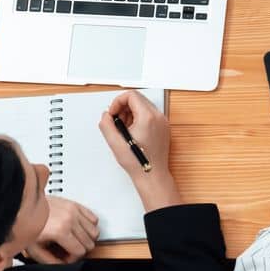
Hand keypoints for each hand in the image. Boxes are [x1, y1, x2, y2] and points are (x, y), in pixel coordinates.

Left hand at [26, 196, 98, 263]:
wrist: (24, 206)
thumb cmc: (27, 224)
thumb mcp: (35, 249)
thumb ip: (49, 261)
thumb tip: (62, 264)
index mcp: (61, 231)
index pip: (80, 251)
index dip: (72, 258)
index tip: (64, 257)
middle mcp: (70, 219)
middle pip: (89, 242)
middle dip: (79, 250)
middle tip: (68, 250)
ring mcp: (74, 210)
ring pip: (95, 231)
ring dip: (87, 238)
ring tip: (75, 240)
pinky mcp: (75, 205)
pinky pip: (94, 218)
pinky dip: (90, 226)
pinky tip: (79, 230)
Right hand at [99, 90, 181, 210]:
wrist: (152, 175)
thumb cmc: (138, 163)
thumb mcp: (115, 142)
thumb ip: (107, 125)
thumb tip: (106, 115)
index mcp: (148, 117)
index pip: (131, 95)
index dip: (117, 102)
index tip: (112, 114)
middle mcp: (158, 117)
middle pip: (138, 99)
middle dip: (123, 107)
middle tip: (116, 121)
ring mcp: (162, 122)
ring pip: (143, 106)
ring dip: (130, 113)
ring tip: (124, 129)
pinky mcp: (163, 128)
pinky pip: (149, 115)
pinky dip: (138, 118)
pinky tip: (132, 132)